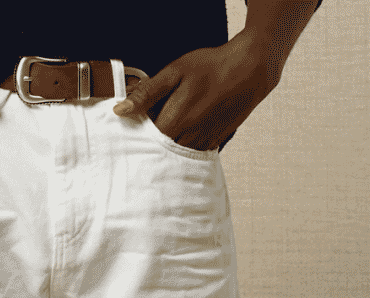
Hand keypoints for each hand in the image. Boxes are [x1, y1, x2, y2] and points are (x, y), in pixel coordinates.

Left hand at [113, 31, 284, 151]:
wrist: (249, 71)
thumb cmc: (211, 68)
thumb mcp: (175, 72)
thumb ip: (148, 93)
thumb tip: (121, 110)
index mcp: (175, 121)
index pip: (144, 142)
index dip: (136, 137)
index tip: (131, 131)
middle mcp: (187, 139)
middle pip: (159, 153)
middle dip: (150, 146)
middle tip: (146, 133)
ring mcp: (201, 144)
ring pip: (175, 157)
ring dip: (166, 150)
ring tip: (166, 132)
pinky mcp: (212, 145)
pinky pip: (191, 155)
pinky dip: (182, 150)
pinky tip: (182, 135)